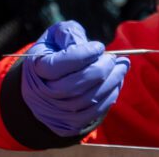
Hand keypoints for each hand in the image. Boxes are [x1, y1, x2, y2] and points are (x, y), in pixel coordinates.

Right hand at [20, 21, 128, 136]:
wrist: (43, 82)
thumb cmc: (55, 52)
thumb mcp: (56, 36)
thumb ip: (70, 34)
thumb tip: (92, 47)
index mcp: (37, 68)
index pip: (59, 65)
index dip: (83, 55)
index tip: (99, 46)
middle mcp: (42, 94)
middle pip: (74, 87)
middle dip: (101, 70)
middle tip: (115, 58)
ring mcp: (54, 111)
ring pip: (87, 100)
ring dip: (111, 82)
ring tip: (122, 67)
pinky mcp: (68, 124)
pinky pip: (93, 113)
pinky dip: (109, 96)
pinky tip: (116, 82)